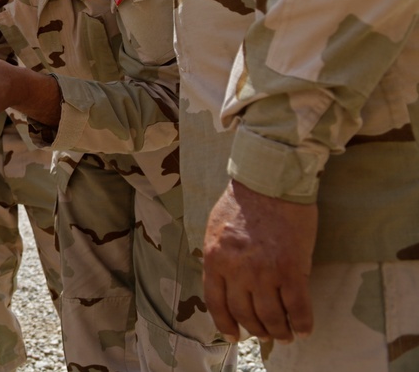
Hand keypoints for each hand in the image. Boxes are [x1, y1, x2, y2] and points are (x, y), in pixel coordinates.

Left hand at [203, 180, 316, 343]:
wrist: (271, 181)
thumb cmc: (243, 201)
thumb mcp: (217, 230)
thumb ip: (219, 258)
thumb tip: (226, 283)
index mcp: (214, 259)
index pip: (216, 303)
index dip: (225, 324)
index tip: (234, 336)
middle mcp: (236, 270)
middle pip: (244, 313)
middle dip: (256, 329)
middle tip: (265, 335)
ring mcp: (264, 272)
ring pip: (270, 317)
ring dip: (278, 331)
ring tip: (284, 335)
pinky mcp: (292, 270)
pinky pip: (297, 308)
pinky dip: (301, 323)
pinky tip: (303, 329)